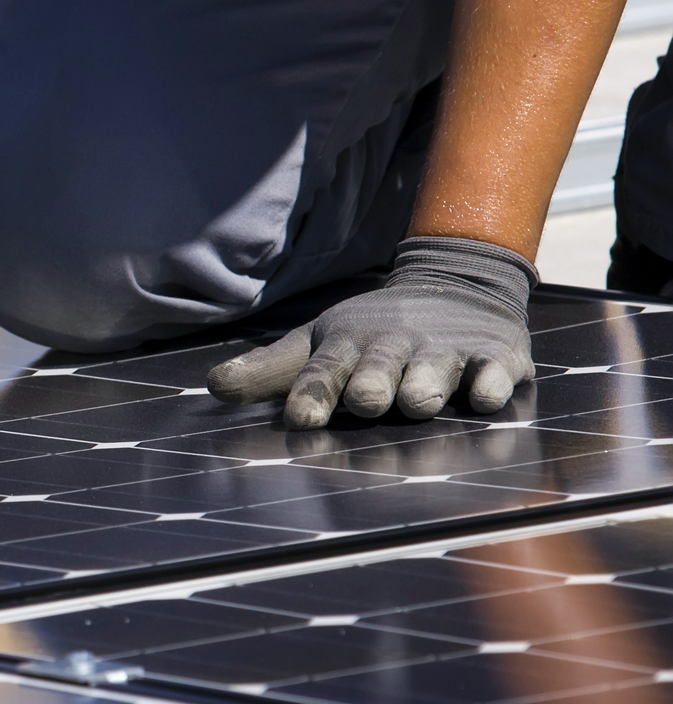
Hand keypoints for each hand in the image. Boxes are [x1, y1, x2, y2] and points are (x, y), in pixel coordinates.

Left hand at [207, 236, 537, 429]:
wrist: (454, 286)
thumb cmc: (372, 334)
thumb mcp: (317, 344)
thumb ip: (268, 371)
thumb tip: (211, 386)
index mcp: (347, 349)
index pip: (323, 372)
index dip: (312, 393)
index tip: (299, 418)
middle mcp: (393, 350)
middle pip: (378, 374)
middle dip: (371, 386)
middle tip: (367, 400)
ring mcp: (443, 353)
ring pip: (431, 375)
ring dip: (424, 387)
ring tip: (418, 401)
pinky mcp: (493, 357)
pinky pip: (493, 373)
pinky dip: (490, 384)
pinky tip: (486, 395)